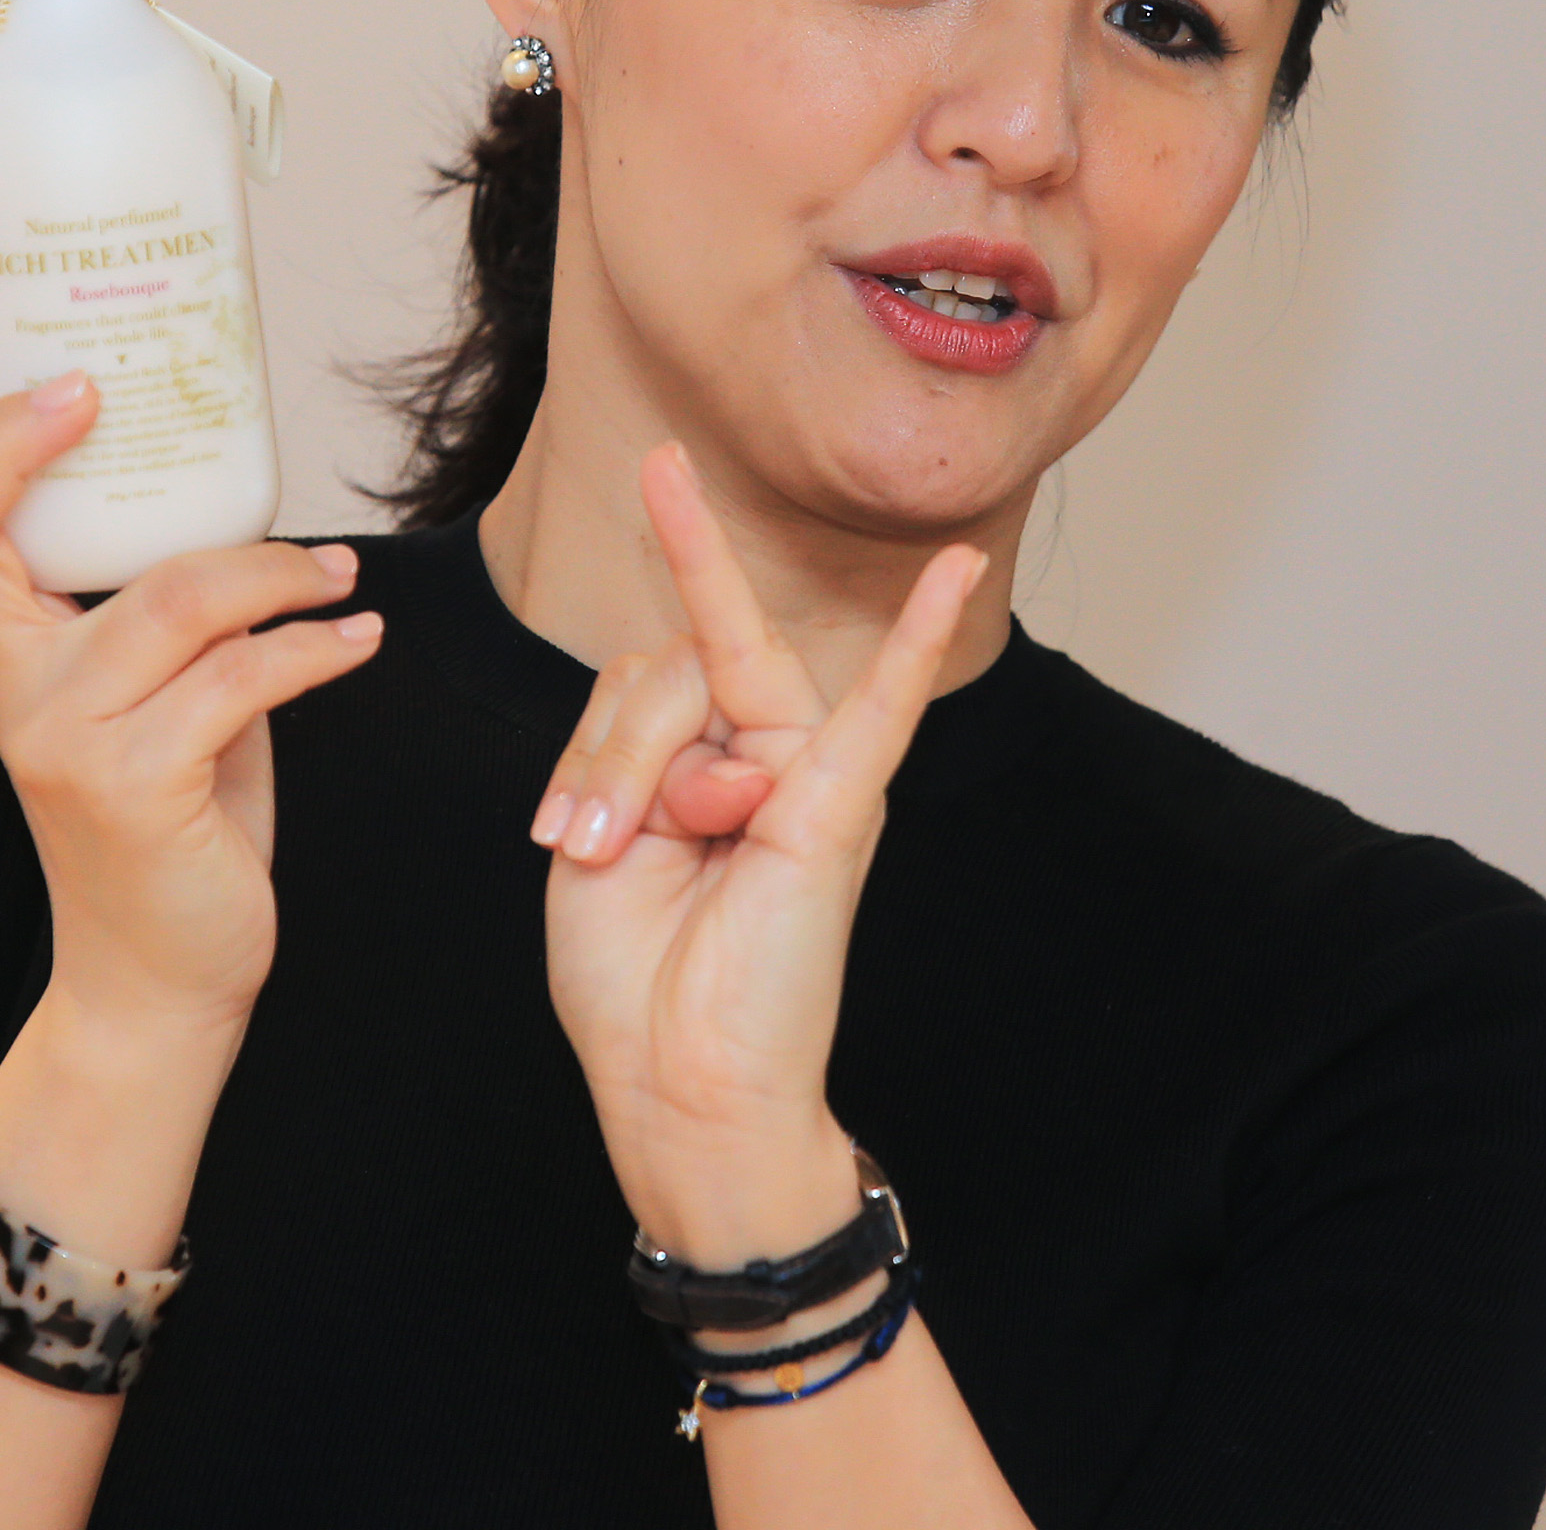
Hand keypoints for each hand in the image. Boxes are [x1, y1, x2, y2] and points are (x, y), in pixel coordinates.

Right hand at [0, 328, 384, 1039]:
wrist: (167, 975)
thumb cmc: (170, 819)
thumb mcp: (148, 694)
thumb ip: (163, 611)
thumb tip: (240, 506)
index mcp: (0, 653)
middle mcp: (10, 688)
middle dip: (12, 439)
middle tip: (96, 386)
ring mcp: (62, 738)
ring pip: (171, 596)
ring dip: (275, 571)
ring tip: (337, 575)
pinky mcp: (136, 785)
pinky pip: (242, 678)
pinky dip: (316, 647)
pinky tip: (358, 639)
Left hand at [534, 442, 981, 1264]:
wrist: (679, 1085)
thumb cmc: (638, 978)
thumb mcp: (601, 838)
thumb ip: (635, 749)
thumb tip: (702, 725)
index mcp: (713, 758)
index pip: (672, 644)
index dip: (673, 550)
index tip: (664, 461)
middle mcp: (771, 748)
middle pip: (662, 661)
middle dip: (602, 745)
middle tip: (588, 840)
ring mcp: (813, 770)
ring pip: (696, 679)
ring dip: (635, 768)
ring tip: (637, 855)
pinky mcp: (841, 805)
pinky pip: (883, 705)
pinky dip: (920, 638)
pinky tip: (956, 570)